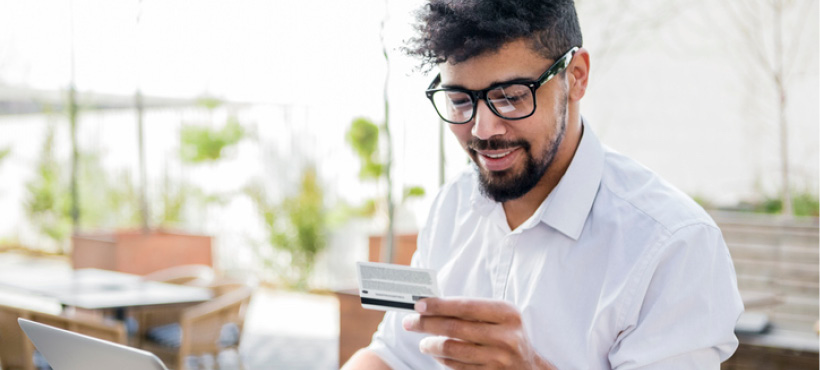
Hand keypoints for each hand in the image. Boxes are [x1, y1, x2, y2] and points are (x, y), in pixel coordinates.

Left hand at [402, 297, 555, 369]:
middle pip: (455, 328)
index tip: (419, 305)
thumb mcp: (499, 316)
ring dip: (431, 345)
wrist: (528, 367)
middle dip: (427, 324)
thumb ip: (470, 310)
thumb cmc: (507, 334)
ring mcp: (499, 359)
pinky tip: (436, 354)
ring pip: (453, 350)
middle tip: (410, 322)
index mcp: (507, 314)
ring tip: (423, 342)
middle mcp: (506, 336)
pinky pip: (458, 367)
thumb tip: (431, 305)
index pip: (465, 306)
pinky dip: (442, 359)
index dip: (439, 305)